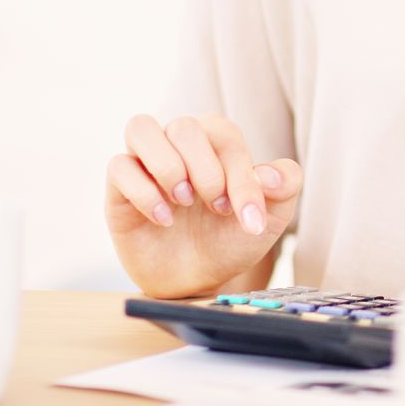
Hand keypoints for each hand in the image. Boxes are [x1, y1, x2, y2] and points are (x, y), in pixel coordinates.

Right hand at [105, 112, 301, 298]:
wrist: (198, 278)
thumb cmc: (231, 237)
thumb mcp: (269, 217)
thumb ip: (285, 186)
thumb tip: (271, 173)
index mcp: (216, 140)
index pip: (225, 136)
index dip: (241, 175)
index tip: (250, 217)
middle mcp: (178, 142)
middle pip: (184, 127)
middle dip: (206, 171)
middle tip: (217, 207)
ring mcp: (145, 162)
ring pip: (141, 128)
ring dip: (167, 166)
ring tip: (185, 201)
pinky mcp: (118, 187)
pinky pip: (118, 167)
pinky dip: (144, 193)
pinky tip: (165, 219)